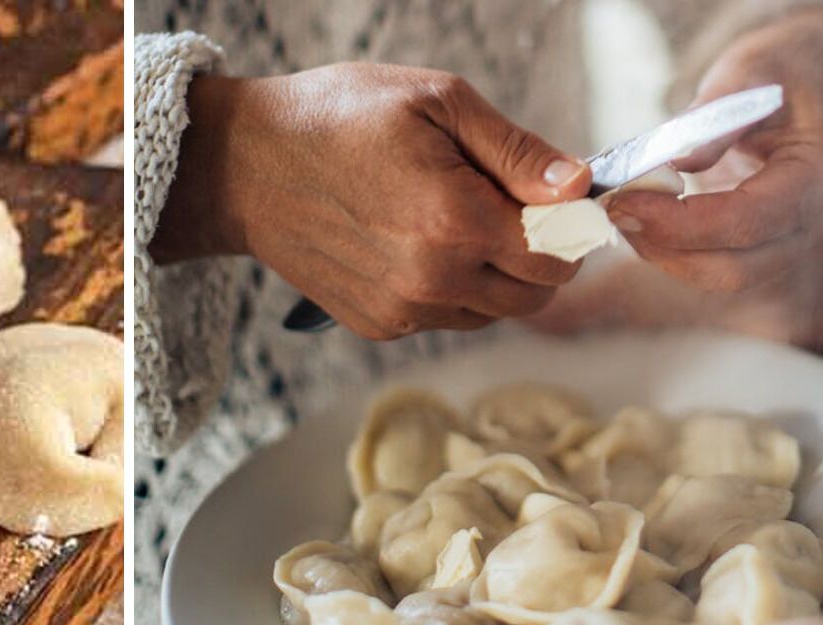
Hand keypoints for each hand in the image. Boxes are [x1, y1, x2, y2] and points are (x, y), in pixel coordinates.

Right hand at [150, 64, 589, 339]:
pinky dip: (452, 288)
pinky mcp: (378, 325)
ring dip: (497, 275)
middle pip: (535, 296)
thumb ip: (515, 150)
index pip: (558, 254)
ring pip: (494, 312)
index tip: (559, 199)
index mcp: (456, 220)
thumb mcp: (436, 102)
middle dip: (541, 255)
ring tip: (458, 220)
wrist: (244, 166)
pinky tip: (418, 242)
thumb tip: (579, 185)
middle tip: (515, 209)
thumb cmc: (338, 118)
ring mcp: (403, 310)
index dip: (571, 225)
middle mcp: (433, 279)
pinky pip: (446, 319)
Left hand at [605, 9, 822, 292]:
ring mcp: (802, 247)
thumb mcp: (748, 72)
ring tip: (625, 212)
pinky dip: (678, 252)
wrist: (816, 81)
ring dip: (665, 253)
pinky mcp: (777, 253)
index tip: (621, 202)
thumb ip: (711, 121)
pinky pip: (721, 268)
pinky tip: (646, 220)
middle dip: (664, 246)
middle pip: (733, 268)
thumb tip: (670, 166)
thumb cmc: (782, 70)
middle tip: (613, 210)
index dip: (677, 222)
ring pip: (722, 277)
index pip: (746, 220)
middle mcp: (822, 225)